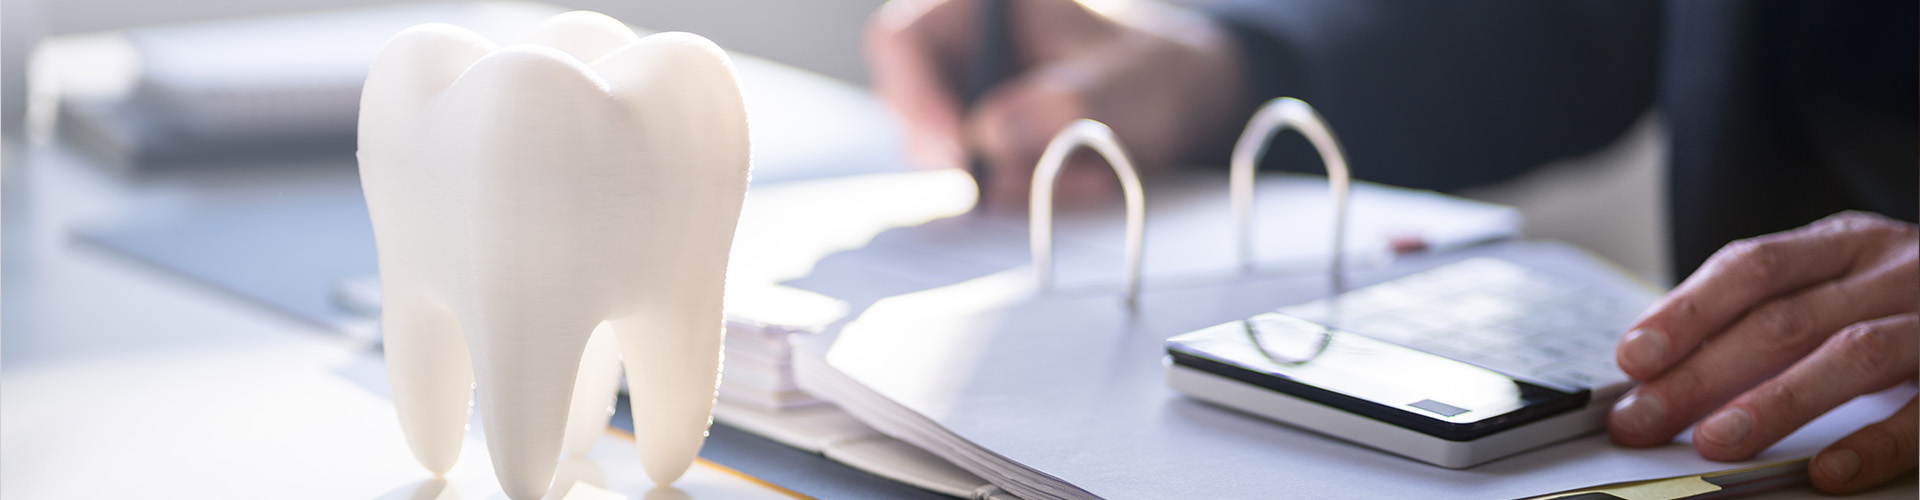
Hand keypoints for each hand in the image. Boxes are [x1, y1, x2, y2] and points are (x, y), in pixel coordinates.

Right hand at [865, 0, 1246, 205]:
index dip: (915, 97)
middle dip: (967, 154)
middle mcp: (961, 49)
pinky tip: (1083, 182)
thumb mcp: (1127, 83)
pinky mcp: (979, 145)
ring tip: (1089, 177)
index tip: (958, 148)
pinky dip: (1026, 195)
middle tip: (1018, 183)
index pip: (903, 42)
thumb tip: (991, 132)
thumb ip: (1067, 103)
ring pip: (945, 155)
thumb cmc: (1152, 72)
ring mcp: (965, 100)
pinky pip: (978, 184)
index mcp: (984, 8)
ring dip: (1010, 181)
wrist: (1180, 101)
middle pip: (911, 106)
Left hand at [1610, 211, 1918, 493]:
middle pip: (1786, 317)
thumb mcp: (1853, 286)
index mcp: (1852, 243)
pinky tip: (1829, 471)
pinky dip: (1876, 442)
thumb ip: (1780, 317)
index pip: (1754, 267)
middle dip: (1703, 371)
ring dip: (1776, 401)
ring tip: (1716, 442)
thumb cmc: (1917, 307)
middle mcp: (1900, 269)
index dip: (1688, 310)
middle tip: (1644, 418)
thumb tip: (1670, 372)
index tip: (1633, 357)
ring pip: (1853, 354)